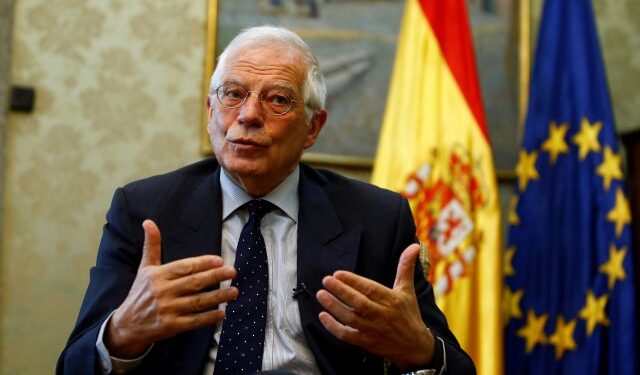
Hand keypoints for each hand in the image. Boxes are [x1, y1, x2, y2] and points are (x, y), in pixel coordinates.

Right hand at [105, 219, 238, 357]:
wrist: (127, 325)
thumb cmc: (140, 292)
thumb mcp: (145, 268)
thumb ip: (152, 245)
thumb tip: (148, 222)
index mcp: (157, 275)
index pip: (184, 267)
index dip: (202, 263)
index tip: (219, 260)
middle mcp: (162, 292)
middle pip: (193, 283)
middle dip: (215, 276)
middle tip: (233, 272)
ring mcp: (167, 310)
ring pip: (197, 302)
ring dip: (218, 296)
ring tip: (234, 291)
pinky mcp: (171, 326)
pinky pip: (194, 321)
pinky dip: (209, 317)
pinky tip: (223, 313)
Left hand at [316, 244, 434, 369]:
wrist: (414, 346)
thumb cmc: (408, 313)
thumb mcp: (407, 289)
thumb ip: (405, 267)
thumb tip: (415, 245)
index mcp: (392, 300)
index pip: (370, 289)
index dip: (353, 281)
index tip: (338, 273)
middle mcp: (382, 315)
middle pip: (358, 303)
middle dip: (341, 291)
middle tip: (326, 280)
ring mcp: (373, 330)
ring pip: (350, 319)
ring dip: (334, 307)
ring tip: (321, 294)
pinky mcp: (366, 342)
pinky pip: (346, 336)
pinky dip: (333, 327)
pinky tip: (323, 316)